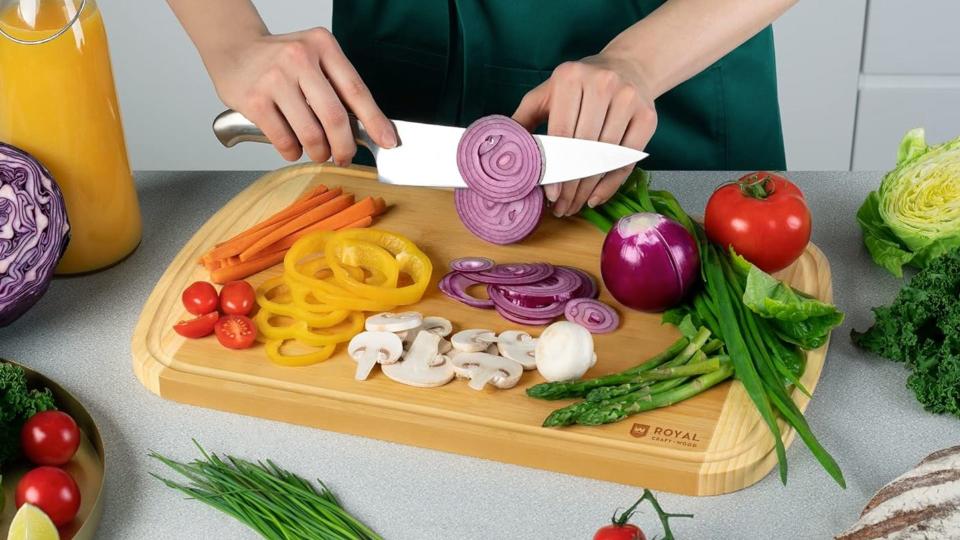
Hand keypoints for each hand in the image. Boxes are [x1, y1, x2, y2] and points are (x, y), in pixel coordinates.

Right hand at [206, 27, 396, 163]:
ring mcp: (275, 78)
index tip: (388, 141)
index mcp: (322, 45)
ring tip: (317, 152)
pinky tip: (292, 147)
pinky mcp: (254, 100)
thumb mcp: (314, 58)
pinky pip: (284, 140)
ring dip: (319, 153)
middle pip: (335, 117)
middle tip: (344, 156)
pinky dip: (292, 152)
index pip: (356, 90)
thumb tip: (368, 128)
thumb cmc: (280, 61)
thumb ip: (337, 86)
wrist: (233, 49)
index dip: (375, 121)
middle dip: (345, 146)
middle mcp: (299, 58)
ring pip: (310, 134)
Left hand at [512, 53, 656, 215]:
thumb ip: (525, 118)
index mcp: (570, 77)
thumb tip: (503, 150)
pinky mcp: (648, 116)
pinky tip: (594, 197)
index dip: (555, 167)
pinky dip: (611, 183)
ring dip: (588, 188)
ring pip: (606, 157)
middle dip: (571, 184)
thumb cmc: (580, 85)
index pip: (561, 132)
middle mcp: (602, 84)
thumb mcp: (548, 93)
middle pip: (585, 148)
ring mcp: (629, 99)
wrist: (628, 66)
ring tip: (573, 206)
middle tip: (560, 208)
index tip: (549, 194)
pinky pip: (628, 159)